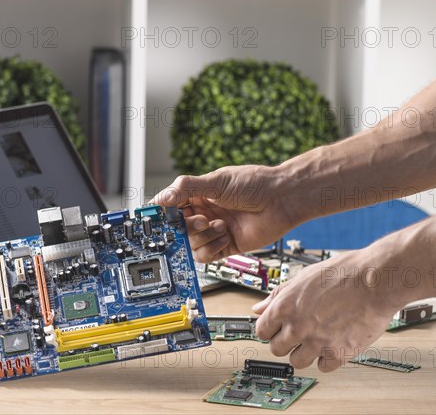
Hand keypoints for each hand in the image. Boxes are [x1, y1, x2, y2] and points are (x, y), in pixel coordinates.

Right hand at [151, 165, 295, 261]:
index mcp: (198, 194)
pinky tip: (225, 235)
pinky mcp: (224, 245)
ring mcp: (213, 230)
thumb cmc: (255, 184)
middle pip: (177, 228)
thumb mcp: (217, 180)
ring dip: (202, 236)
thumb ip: (187, 188)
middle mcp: (204, 212)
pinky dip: (211, 247)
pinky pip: (205, 255)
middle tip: (200, 220)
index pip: (170, 205)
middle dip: (186, 226)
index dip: (162, 213)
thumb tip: (162, 197)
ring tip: (220, 225)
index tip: (154, 219)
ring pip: (190, 243)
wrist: (282, 200)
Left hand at [253, 249, 402, 371]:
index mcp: (285, 306)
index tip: (275, 328)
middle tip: (297, 332)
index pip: (261, 330)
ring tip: (315, 338)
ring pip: (296, 362)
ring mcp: (317, 342)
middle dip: (284, 341)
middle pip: (276, 349)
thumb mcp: (302, 277)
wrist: (373, 280)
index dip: (269, 329)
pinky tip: (332, 343)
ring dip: (303, 352)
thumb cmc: (341, 273)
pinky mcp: (338, 354)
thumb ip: (277, 295)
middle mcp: (297, 326)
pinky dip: (326, 358)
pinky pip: (323, 367)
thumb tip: (259, 307)